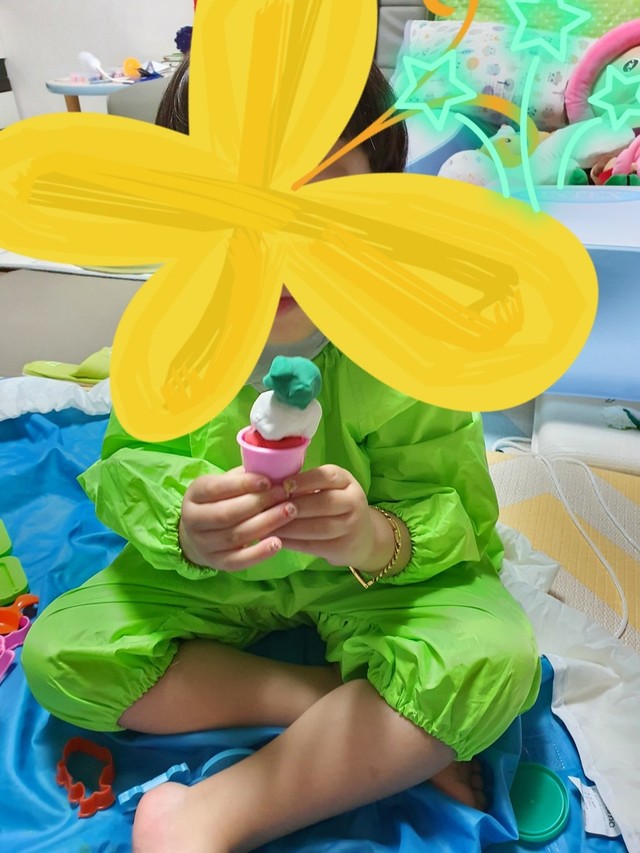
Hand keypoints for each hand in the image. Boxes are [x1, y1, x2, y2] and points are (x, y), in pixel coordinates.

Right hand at [179, 468, 295, 570]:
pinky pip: (238, 561)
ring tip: (289, 512)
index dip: (243, 484)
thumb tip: (274, 470)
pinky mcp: (216, 563)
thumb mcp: (225, 484)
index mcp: (194, 494)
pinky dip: (258, 553)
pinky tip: (278, 543)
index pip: (217, 488)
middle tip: (285, 494)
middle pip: (227, 513)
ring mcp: (203, 544)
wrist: (200, 533)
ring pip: (235, 536)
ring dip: (265, 524)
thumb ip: (244, 477)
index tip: (268, 481)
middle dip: (259, 503)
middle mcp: (193, 520)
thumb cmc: (221, 501)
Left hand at [277, 465, 392, 570]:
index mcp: (346, 481)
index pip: (327, 476)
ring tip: (268, 526)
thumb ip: (307, 485)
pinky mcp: (343, 547)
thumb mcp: (329, 489)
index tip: (282, 485)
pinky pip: (314, 545)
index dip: (304, 480)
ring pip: (318, 527)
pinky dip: (293, 543)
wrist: (362, 538)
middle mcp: (353, 501)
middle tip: (269, 509)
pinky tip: (277, 539)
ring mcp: (351, 526)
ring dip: (290, 527)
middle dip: (294, 506)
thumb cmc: (335, 507)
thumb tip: (272, 485)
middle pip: (323, 503)